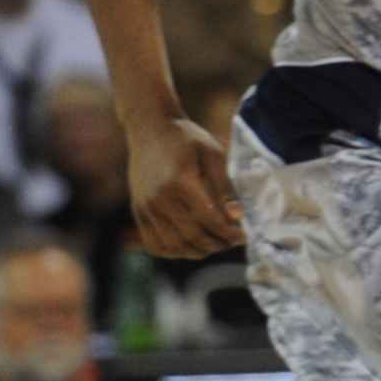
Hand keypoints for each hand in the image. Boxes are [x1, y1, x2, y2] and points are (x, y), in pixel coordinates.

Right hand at [126, 111, 243, 260]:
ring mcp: (146, 207)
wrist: (150, 128)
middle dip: (217, 244)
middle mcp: (160, 198)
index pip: (209, 218)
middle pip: (192, 236)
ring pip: (174, 246)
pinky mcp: (138, 211)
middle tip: (231, 242)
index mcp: (181, 181)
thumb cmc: (186, 138)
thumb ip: (225, 186)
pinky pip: (155, 244)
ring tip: (213, 245)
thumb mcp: (212, 154)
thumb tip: (237, 216)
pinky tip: (190, 246)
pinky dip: (174, 252)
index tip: (243, 236)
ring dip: (197, 252)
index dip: (229, 232)